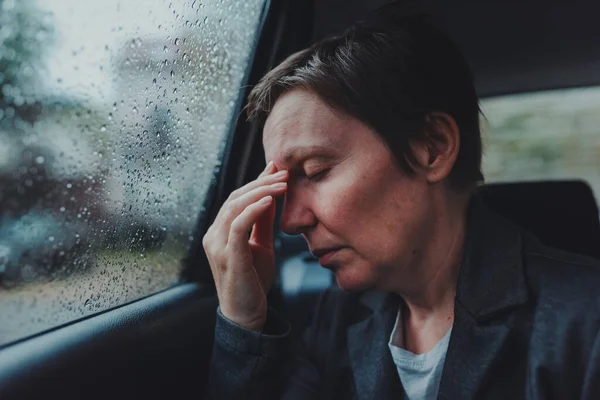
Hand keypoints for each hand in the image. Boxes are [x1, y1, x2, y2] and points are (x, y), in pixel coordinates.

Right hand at [202, 161, 287, 330]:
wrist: (247, 315)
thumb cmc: (253, 280)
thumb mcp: (261, 245)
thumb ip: (264, 221)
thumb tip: (271, 195)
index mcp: (219, 231)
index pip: (237, 198)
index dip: (257, 181)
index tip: (276, 169)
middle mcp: (213, 235)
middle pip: (235, 198)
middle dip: (261, 182)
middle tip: (284, 173)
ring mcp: (217, 246)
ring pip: (235, 207)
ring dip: (260, 192)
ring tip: (282, 184)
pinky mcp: (228, 256)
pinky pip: (238, 226)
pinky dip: (253, 210)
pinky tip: (269, 201)